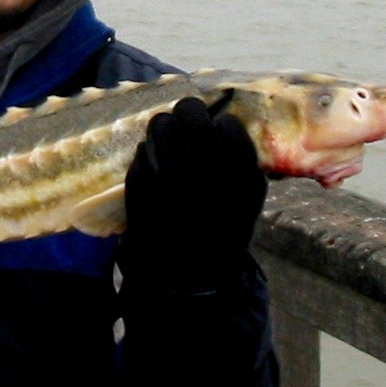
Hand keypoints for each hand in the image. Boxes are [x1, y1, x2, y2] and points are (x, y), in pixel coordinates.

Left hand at [118, 96, 267, 293]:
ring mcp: (174, 200)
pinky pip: (140, 166)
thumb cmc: (220, 232)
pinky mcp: (144, 207)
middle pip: (196, 130)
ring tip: (163, 125)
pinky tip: (148, 155)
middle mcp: (210, 192)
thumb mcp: (245, 205)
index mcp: (242, 190)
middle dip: (190, 111)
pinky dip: (142, 156)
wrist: (191, 279)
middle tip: (187, 107)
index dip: (223, 123)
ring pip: (163, 142)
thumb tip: (222, 118)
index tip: (218, 124)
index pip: (233, 136)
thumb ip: (241, 168)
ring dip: (161, 126)